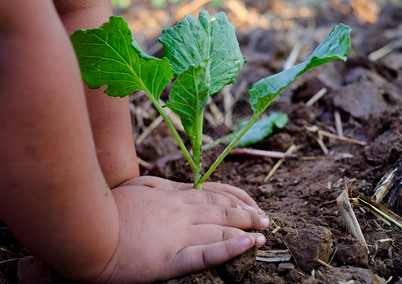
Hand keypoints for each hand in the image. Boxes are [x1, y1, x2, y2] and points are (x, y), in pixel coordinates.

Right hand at [99, 179, 268, 282]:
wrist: (89, 231)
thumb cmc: (109, 207)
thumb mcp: (139, 187)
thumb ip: (163, 186)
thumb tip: (183, 186)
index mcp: (173, 196)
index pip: (213, 194)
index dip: (236, 199)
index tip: (251, 204)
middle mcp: (181, 212)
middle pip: (222, 211)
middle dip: (247, 215)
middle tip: (266, 219)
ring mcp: (178, 235)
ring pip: (220, 230)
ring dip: (245, 231)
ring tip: (263, 235)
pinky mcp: (171, 260)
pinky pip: (205, 254)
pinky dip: (229, 249)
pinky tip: (247, 245)